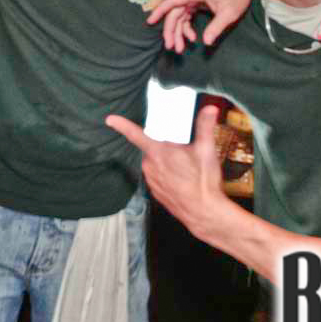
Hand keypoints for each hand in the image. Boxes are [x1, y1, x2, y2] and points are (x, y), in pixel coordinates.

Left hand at [106, 105, 226, 239]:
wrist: (203, 212)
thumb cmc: (203, 182)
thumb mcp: (206, 150)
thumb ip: (205, 126)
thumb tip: (210, 109)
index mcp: (158, 152)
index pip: (135, 134)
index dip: (122, 125)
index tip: (110, 119)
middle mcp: (150, 166)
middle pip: (152, 147)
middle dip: (163, 145)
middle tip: (182, 149)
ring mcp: (151, 181)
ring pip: (155, 162)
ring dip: (165, 161)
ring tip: (185, 167)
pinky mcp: (155, 192)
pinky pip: (157, 177)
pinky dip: (166, 175)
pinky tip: (181, 178)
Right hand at [147, 0, 256, 50]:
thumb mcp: (230, 12)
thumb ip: (216, 26)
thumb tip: (206, 42)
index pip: (173, 0)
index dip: (160, 10)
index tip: (150, 21)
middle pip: (174, 12)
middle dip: (170, 30)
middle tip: (171, 47)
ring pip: (179, 16)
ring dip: (177, 32)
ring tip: (180, 48)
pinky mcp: (196, 3)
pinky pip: (186, 17)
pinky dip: (186, 28)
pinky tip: (192, 38)